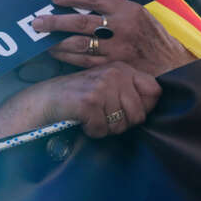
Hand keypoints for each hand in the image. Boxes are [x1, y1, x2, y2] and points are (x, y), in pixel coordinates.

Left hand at [32, 0, 193, 75]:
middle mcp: (122, 28)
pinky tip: (57, 54)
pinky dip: (68, 57)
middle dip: (55, 22)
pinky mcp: (113, 67)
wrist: (173, 66)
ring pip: (79, 45)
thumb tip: (83, 3)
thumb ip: (115, 9)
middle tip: (36, 23)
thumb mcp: (140, 15)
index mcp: (129, 10)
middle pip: (81, 23)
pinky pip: (85, 61)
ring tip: (42, 40)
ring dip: (57, 43)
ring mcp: (117, 50)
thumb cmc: (153, 38)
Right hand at [37, 62, 161, 137]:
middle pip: (138, 114)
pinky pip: (102, 129)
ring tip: (91, 117)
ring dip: (104, 128)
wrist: (46, 98)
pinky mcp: (89, 101)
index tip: (125, 110)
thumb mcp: (107, 84)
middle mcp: (115, 74)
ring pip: (120, 125)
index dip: (144, 107)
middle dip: (121, 123)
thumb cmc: (78, 95)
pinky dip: (91, 131)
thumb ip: (129, 90)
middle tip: (103, 117)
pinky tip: (82, 121)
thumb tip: (152, 106)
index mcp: (123, 69)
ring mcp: (102, 87)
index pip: (155, 91)